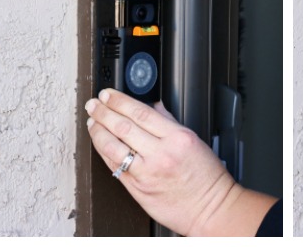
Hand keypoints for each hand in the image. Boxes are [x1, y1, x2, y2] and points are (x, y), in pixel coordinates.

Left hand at [84, 89, 275, 235]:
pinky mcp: (137, 188)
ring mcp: (147, 172)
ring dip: (98, 131)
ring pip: (113, 146)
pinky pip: (114, 166)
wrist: (210, 208)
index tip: (108, 94)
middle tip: (93, 104)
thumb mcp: (195, 143)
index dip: (119, 101)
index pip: (141, 112)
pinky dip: (103, 152)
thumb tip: (154, 109)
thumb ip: (171, 124)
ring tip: (92, 122)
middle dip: (103, 112)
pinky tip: (99, 143)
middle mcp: (161, 154)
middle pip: (123, 126)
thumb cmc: (207, 179)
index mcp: (178, 138)